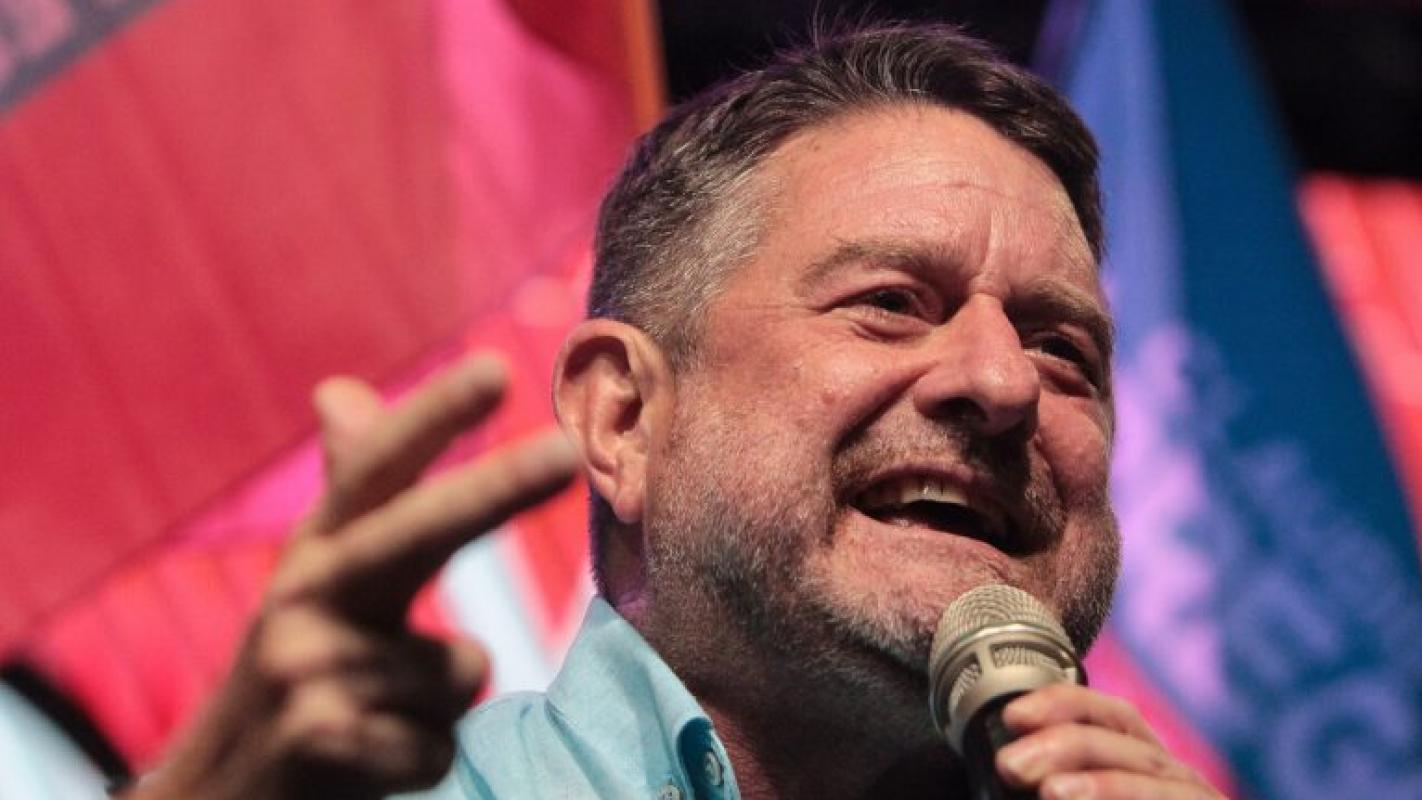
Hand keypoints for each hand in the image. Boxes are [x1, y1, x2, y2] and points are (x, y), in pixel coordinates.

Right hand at [129, 354, 578, 799]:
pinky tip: (364, 766)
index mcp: (315, 549)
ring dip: (440, 706)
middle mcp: (300, 595)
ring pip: (463, 671)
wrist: (216, 796)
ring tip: (373, 720)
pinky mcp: (318, 742)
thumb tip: (339, 386)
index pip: (377, 470)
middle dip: (494, 489)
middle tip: (566, 452)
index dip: (433, 417)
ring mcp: (303, 668)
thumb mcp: (319, 577)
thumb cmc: (299, 670)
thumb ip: (350, 490)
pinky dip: (422, 762)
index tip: (498, 368)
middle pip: (416, 532)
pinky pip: (442, 745)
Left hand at [995, 684, 1224, 798]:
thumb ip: (1062, 786)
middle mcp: (1174, 779)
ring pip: (1154, 779)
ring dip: (1103, 784)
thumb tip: (1011, 770)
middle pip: (1126, 741)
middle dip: (1066, 743)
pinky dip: (1128, 799)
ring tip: (1053, 791)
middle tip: (1012, 765)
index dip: (1064, 703)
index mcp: (1142, 766)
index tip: (1014, 715)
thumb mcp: (1083, 791)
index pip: (1110, 715)